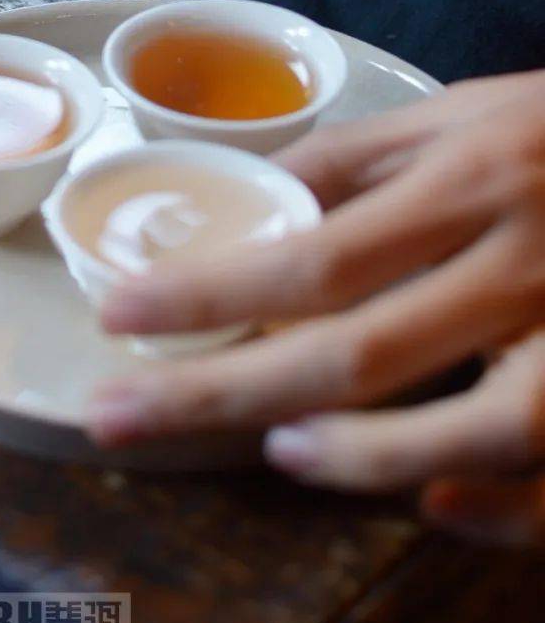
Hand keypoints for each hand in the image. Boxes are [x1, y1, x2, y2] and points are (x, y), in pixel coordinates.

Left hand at [87, 71, 544, 545]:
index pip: (315, 254)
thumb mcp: (461, 111)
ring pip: (468, 433)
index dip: (209, 294)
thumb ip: (358, 156)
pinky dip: (500, 511)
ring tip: (275, 450)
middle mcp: (520, 263)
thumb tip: (251, 198)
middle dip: (225, 392)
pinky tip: (426, 505)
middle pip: (358, 353)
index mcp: (469, 180)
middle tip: (121, 417)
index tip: (118, 315)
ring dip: (360, 458)